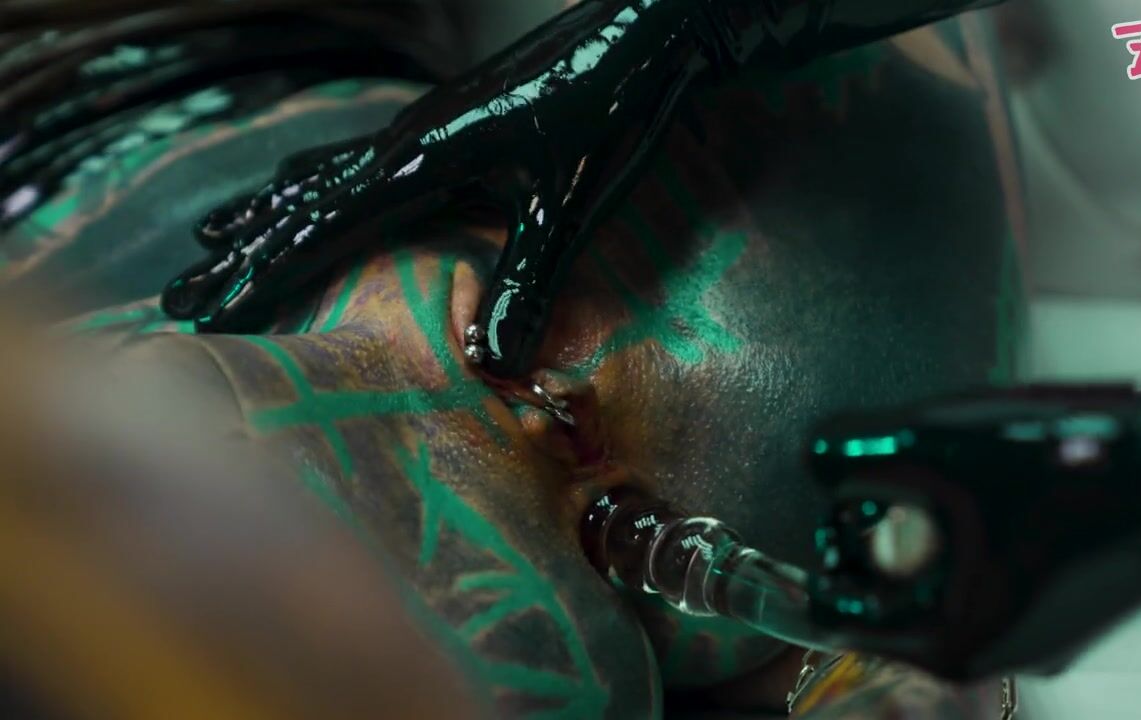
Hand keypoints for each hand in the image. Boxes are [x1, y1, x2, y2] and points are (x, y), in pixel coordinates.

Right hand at [161, 0, 699, 373]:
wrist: (640, 32)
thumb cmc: (614, 109)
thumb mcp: (573, 201)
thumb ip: (529, 276)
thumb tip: (492, 361)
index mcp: (424, 157)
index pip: (322, 226)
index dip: (261, 273)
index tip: (206, 311)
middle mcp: (405, 138)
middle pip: (303, 204)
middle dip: (242, 255)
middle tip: (180, 297)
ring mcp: (420, 126)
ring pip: (320, 175)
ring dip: (264, 214)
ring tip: (211, 240)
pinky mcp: (443, 124)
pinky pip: (352, 157)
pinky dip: (310, 183)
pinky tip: (299, 183)